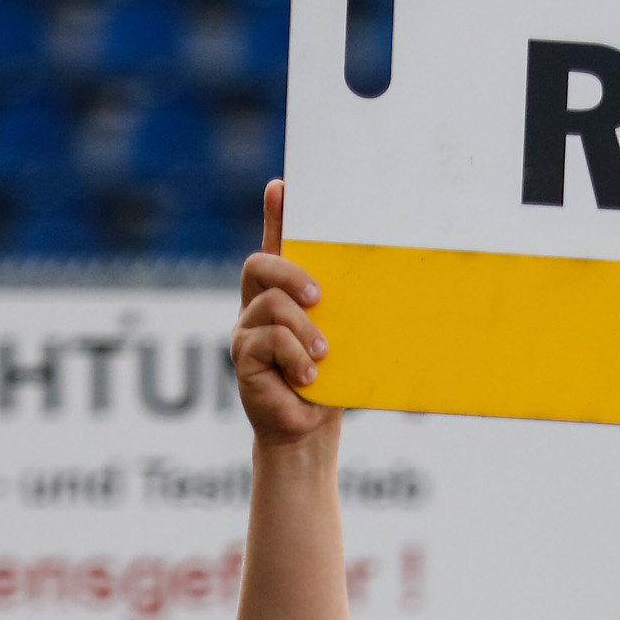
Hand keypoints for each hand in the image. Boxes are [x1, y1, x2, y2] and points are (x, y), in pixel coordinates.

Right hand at [230, 181, 333, 444]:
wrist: (308, 432)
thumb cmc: (328, 384)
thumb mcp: (341, 340)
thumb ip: (343, 312)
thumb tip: (377, 279)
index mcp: (282, 297)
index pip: (275, 247)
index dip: (275, 216)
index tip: (282, 187)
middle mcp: (257, 307)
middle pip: (260, 266)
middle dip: (290, 273)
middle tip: (319, 297)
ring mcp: (245, 330)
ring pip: (270, 304)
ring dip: (303, 328)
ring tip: (323, 355)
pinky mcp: (242, 357)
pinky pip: (268, 339)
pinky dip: (295, 356)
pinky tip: (308, 376)